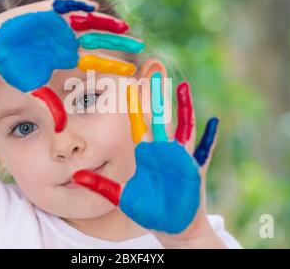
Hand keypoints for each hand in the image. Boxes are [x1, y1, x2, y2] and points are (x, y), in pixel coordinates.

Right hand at [0, 0, 143, 131]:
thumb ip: (50, 106)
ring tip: (122, 26)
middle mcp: (68, 39)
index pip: (96, 60)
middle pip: (99, 38)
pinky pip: (67, 5)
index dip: (113, 64)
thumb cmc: (13, 69)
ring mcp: (59, 24)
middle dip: (118, 41)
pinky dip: (79, 6)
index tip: (131, 70)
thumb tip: (61, 130)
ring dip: (105, 23)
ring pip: (88, 21)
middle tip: (138, 44)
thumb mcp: (35, 89)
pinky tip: (93, 9)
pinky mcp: (46, 11)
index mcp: (68, 57)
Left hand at [73, 73, 222, 246]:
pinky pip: (204, 150)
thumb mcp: (122, 196)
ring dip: (184, 106)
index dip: (133, 102)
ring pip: (182, 125)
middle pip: (159, 115)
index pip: (137, 121)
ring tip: (183, 85)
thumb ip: (101, 185)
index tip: (128, 81)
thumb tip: (75, 177)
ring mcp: (180, 155)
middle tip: (153, 66)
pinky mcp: (194, 167)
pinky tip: (213, 121)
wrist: (172, 223)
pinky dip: (209, 137)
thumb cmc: (147, 210)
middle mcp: (162, 148)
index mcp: (144, 151)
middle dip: (156, 92)